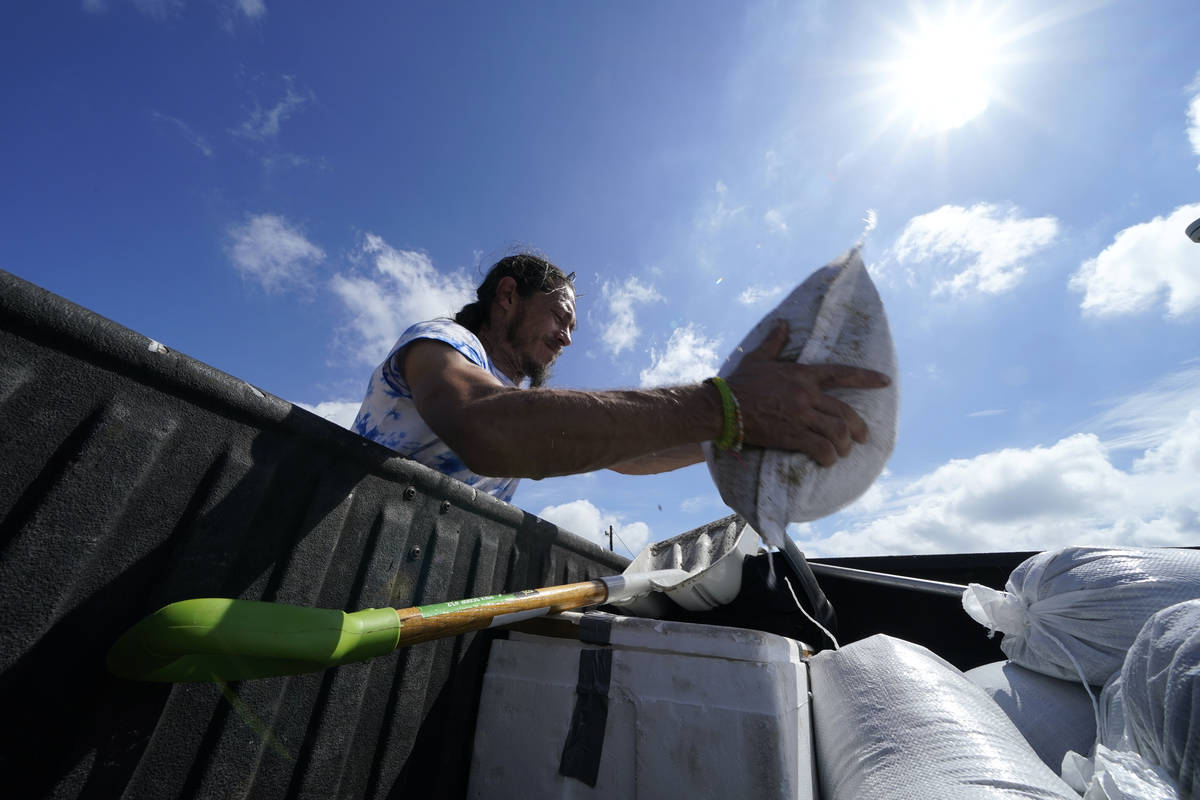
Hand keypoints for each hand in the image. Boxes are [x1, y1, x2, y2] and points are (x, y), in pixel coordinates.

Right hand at [725, 319, 890, 465]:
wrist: (722, 406)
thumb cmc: (740, 382)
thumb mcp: (758, 358)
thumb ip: (774, 342)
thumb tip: (782, 323)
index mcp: (802, 374)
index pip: (842, 374)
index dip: (867, 378)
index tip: (885, 382)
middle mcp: (806, 394)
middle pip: (845, 412)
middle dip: (858, 428)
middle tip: (862, 437)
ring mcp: (800, 415)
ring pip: (837, 432)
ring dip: (844, 445)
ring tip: (841, 452)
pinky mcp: (791, 435)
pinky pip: (821, 448)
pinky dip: (828, 457)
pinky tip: (826, 461)